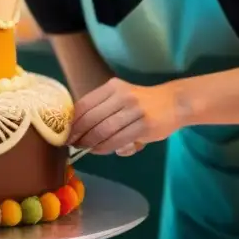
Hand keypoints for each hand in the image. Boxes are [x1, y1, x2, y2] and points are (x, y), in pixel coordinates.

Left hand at [69, 79, 187, 155]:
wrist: (174, 102)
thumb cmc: (142, 103)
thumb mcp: (121, 97)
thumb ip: (102, 108)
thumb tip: (78, 128)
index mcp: (112, 87)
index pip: (85, 103)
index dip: (72, 120)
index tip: (64, 132)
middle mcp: (122, 95)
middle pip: (91, 118)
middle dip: (78, 134)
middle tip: (71, 144)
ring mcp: (134, 109)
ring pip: (104, 130)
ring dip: (90, 142)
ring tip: (83, 148)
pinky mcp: (144, 125)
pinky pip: (118, 139)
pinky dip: (105, 147)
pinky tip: (99, 150)